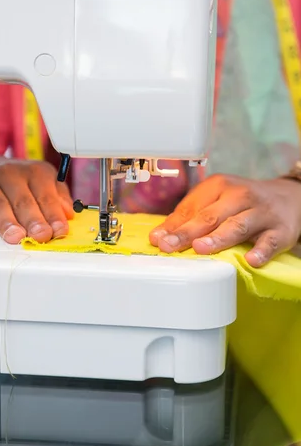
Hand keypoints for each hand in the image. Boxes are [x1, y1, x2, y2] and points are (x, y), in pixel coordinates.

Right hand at [0, 157, 73, 243]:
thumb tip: (69, 214)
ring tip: (15, 236)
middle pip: (23, 200)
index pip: (46, 195)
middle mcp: (9, 173)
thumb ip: (58, 198)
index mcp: (34, 172)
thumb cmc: (17, 183)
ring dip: (7, 221)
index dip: (54, 214)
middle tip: (41, 236)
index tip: (59, 230)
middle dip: (33, 219)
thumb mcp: (42, 184)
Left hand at [149, 174, 300, 266]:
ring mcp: (260, 213)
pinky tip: (250, 260)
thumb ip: (188, 218)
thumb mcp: (215, 202)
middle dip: (188, 232)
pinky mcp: (280, 230)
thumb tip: (159, 237)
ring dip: (218, 238)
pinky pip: (269, 241)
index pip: (191, 207)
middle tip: (169, 246)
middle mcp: (239, 196)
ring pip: (237, 225)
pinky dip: (260, 250)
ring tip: (201, 248)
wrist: (288, 198)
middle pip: (210, 216)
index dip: (173, 225)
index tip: (157, 240)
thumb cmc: (242, 204)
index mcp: (218, 186)